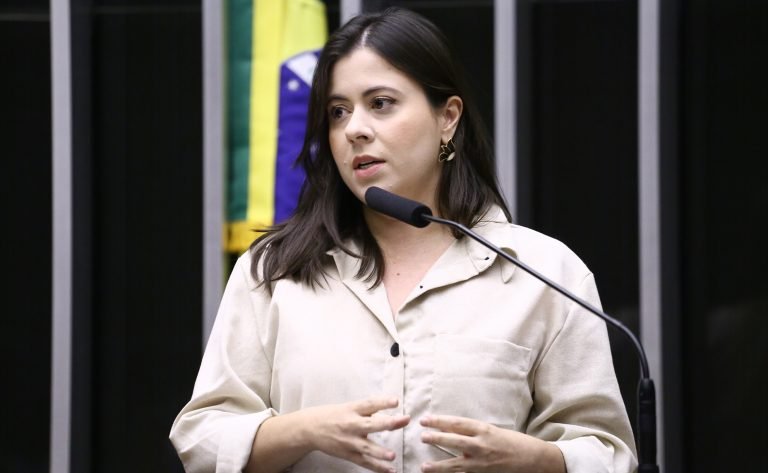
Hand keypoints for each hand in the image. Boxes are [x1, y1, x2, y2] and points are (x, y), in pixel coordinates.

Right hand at [303, 397, 410, 472]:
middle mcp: (351, 424)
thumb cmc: (334, 415)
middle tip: (403, 421)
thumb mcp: (350, 407)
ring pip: (366, 447)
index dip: (382, 402)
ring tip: (392, 456)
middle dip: (387, 423)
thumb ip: (372, 410)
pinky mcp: (347, 454)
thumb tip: (395, 411)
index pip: (369, 404)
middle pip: (370, 424)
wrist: (310, 428)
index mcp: (352, 409)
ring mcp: (349, 441)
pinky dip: (377, 467)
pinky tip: (390, 470)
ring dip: (379, 452)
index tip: (396, 401)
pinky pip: (364, 462)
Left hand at [419, 415, 564, 472]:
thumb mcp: (494, 431)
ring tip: (424, 466)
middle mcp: (482, 445)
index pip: (457, 423)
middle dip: (437, 438)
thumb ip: (474, 432)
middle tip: (421, 435)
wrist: (534, 459)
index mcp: (484, 429)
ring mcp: (482, 462)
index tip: (426, 419)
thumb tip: (453, 430)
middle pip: (454, 441)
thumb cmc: (514, 442)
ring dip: (439, 465)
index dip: (440, 421)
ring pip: (456, 464)